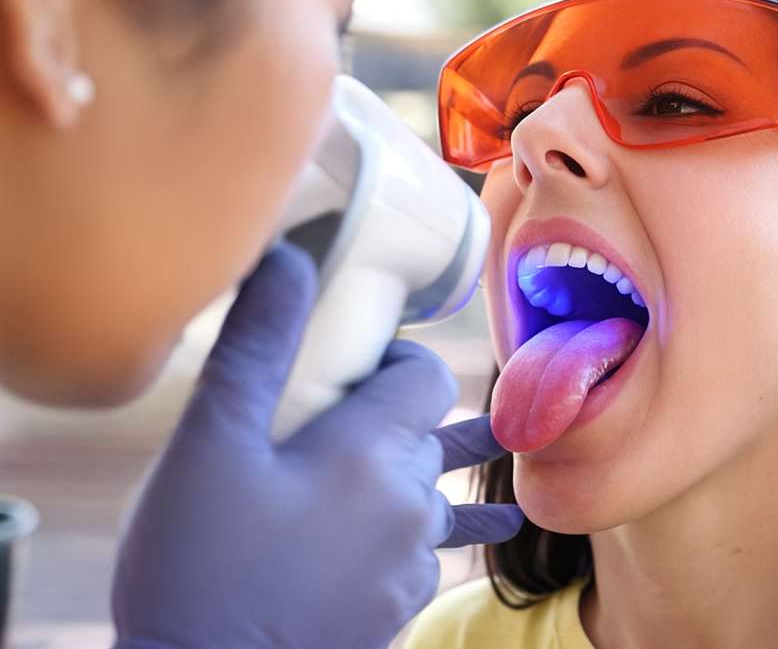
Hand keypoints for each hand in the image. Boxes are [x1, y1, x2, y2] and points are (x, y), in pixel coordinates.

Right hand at [111, 244, 522, 648]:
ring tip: (493, 458)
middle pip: (431, 433)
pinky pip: (426, 550)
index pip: (429, 377)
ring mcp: (408, 560)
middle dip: (401, 412)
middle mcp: (409, 505)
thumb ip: (256, 348)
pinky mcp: (397, 604)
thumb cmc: (198, 567)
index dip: (400, 358)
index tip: (360, 362)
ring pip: (440, 495)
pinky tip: (408, 540)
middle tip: (363, 407)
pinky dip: (418, 531)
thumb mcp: (210, 444)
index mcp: (373, 453)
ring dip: (438, 472)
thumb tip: (288, 260)